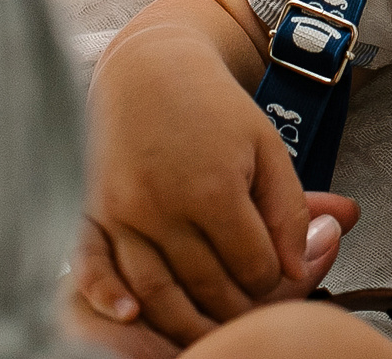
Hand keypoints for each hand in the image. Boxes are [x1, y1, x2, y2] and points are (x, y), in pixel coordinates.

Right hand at [79, 15, 340, 344]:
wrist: (150, 70)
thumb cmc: (214, 109)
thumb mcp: (267, 148)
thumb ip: (290, 208)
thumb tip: (301, 266)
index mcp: (214, 189)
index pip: (254, 267)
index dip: (274, 275)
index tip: (275, 266)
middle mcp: (163, 207)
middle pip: (207, 288)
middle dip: (238, 304)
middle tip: (250, 301)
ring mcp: (122, 215)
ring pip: (158, 293)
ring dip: (187, 320)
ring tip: (210, 323)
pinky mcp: (91, 215)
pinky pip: (92, 270)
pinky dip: (108, 298)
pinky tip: (130, 316)